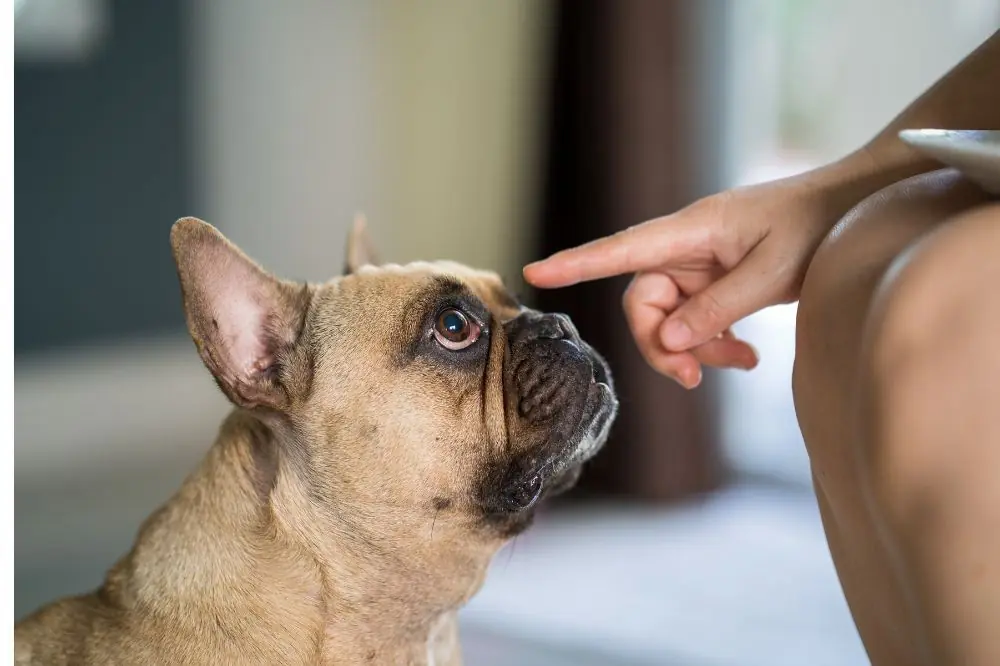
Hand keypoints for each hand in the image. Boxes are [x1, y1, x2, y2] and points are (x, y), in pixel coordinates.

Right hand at [524, 164, 861, 387]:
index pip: (620, 250)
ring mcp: (700, 265)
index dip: (575, 264)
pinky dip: (714, 343)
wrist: (855, 208)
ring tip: (743, 364)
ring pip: (670, 318)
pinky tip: (746, 356)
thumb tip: (667, 339)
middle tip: (691, 379)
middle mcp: (685, 247)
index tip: (534, 271)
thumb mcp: (773, 271)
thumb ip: (719, 308)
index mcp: (691, 230)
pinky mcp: (717, 280)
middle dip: (660, 344)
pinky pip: (696, 319)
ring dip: (696, 350)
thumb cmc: (818, 225)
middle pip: (642, 302)